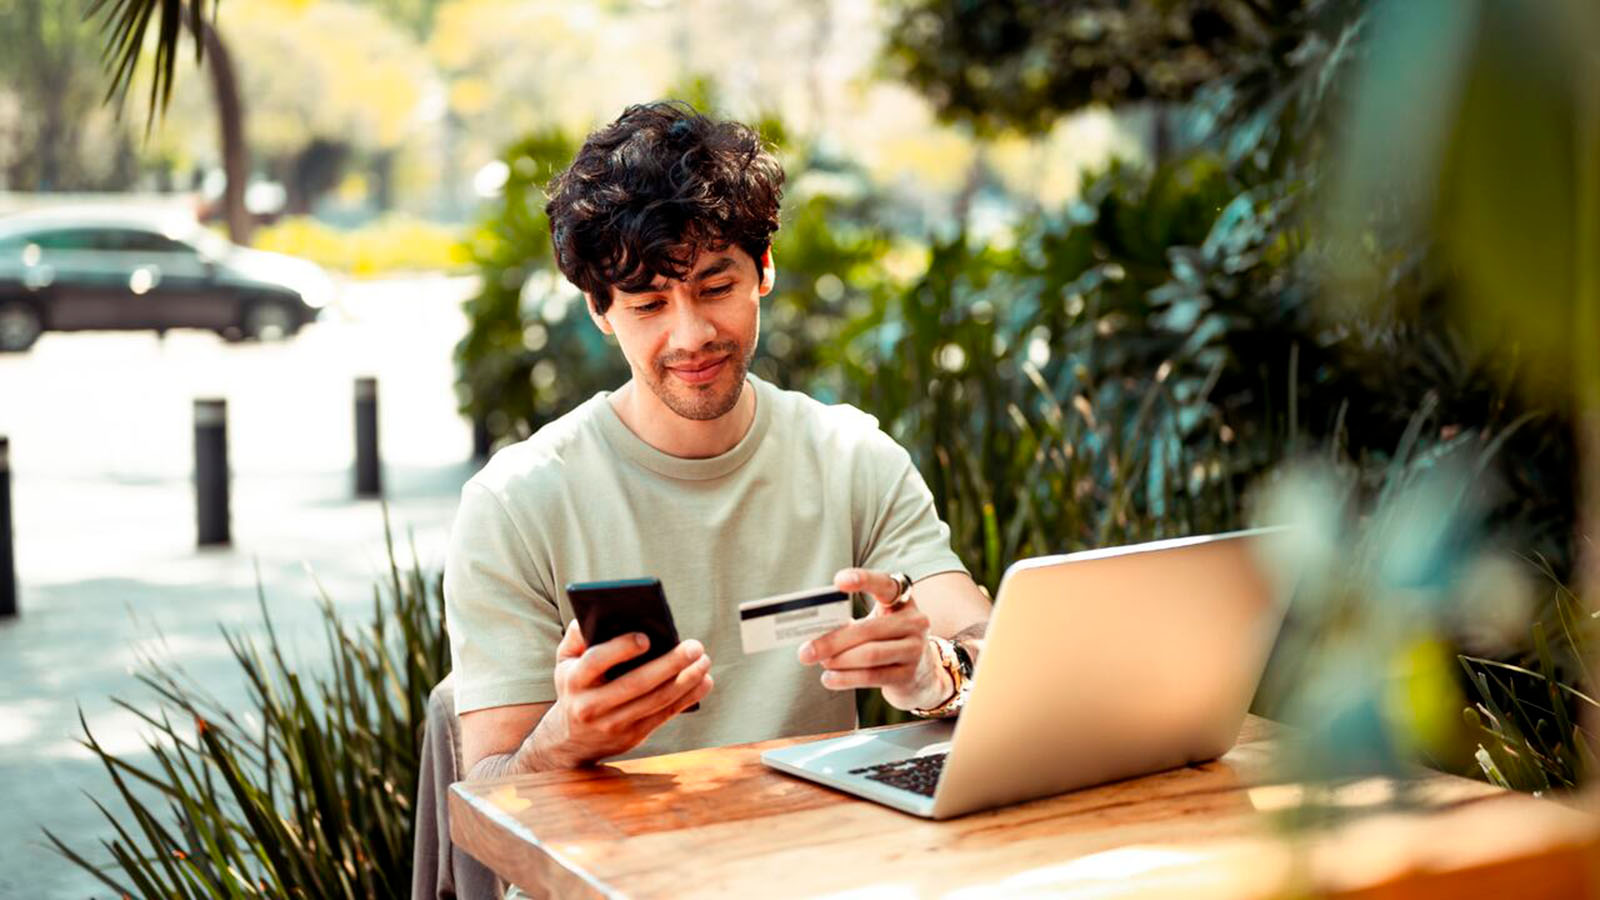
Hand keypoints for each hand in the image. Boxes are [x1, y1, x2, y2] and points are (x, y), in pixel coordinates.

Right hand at [527, 621, 712, 767]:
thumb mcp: (565, 662)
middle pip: (636, 684)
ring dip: (686, 681)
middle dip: (669, 664)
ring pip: (655, 701)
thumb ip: (576, 637)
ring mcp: (613, 724)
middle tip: (694, 646)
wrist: (571, 740)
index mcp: (574, 680)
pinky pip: (664, 715)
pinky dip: (687, 698)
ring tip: (704, 661)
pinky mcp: (633, 736)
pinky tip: (704, 681)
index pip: (596, 662)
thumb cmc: (575, 687)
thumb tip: (595, 613)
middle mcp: (592, 705)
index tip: (646, 637)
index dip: (620, 649)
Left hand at [795, 568, 952, 711]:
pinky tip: (829, 679)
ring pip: (870, 654)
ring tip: (819, 662)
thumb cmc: (888, 641)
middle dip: (833, 641)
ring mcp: (915, 649)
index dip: (864, 579)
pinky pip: (872, 676)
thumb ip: (851, 623)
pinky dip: (846, 678)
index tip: (838, 581)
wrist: (922, 674)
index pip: (885, 584)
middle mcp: (914, 622)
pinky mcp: (908, 675)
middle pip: (868, 629)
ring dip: (839, 660)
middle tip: (806, 651)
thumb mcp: (876, 623)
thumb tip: (813, 633)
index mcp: (903, 600)